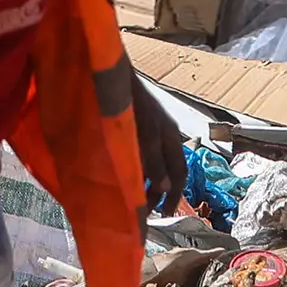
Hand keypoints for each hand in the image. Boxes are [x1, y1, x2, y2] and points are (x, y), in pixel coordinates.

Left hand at [129, 82, 185, 216]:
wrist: (107, 72)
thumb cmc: (128, 102)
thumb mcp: (144, 135)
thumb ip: (153, 161)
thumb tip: (166, 188)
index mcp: (169, 136)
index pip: (180, 172)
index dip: (175, 194)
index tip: (165, 214)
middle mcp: (162, 133)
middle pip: (166, 170)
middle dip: (158, 192)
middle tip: (145, 212)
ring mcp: (147, 129)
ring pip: (152, 163)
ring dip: (145, 182)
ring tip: (133, 198)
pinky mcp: (131, 125)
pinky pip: (138, 154)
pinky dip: (135, 168)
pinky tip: (123, 175)